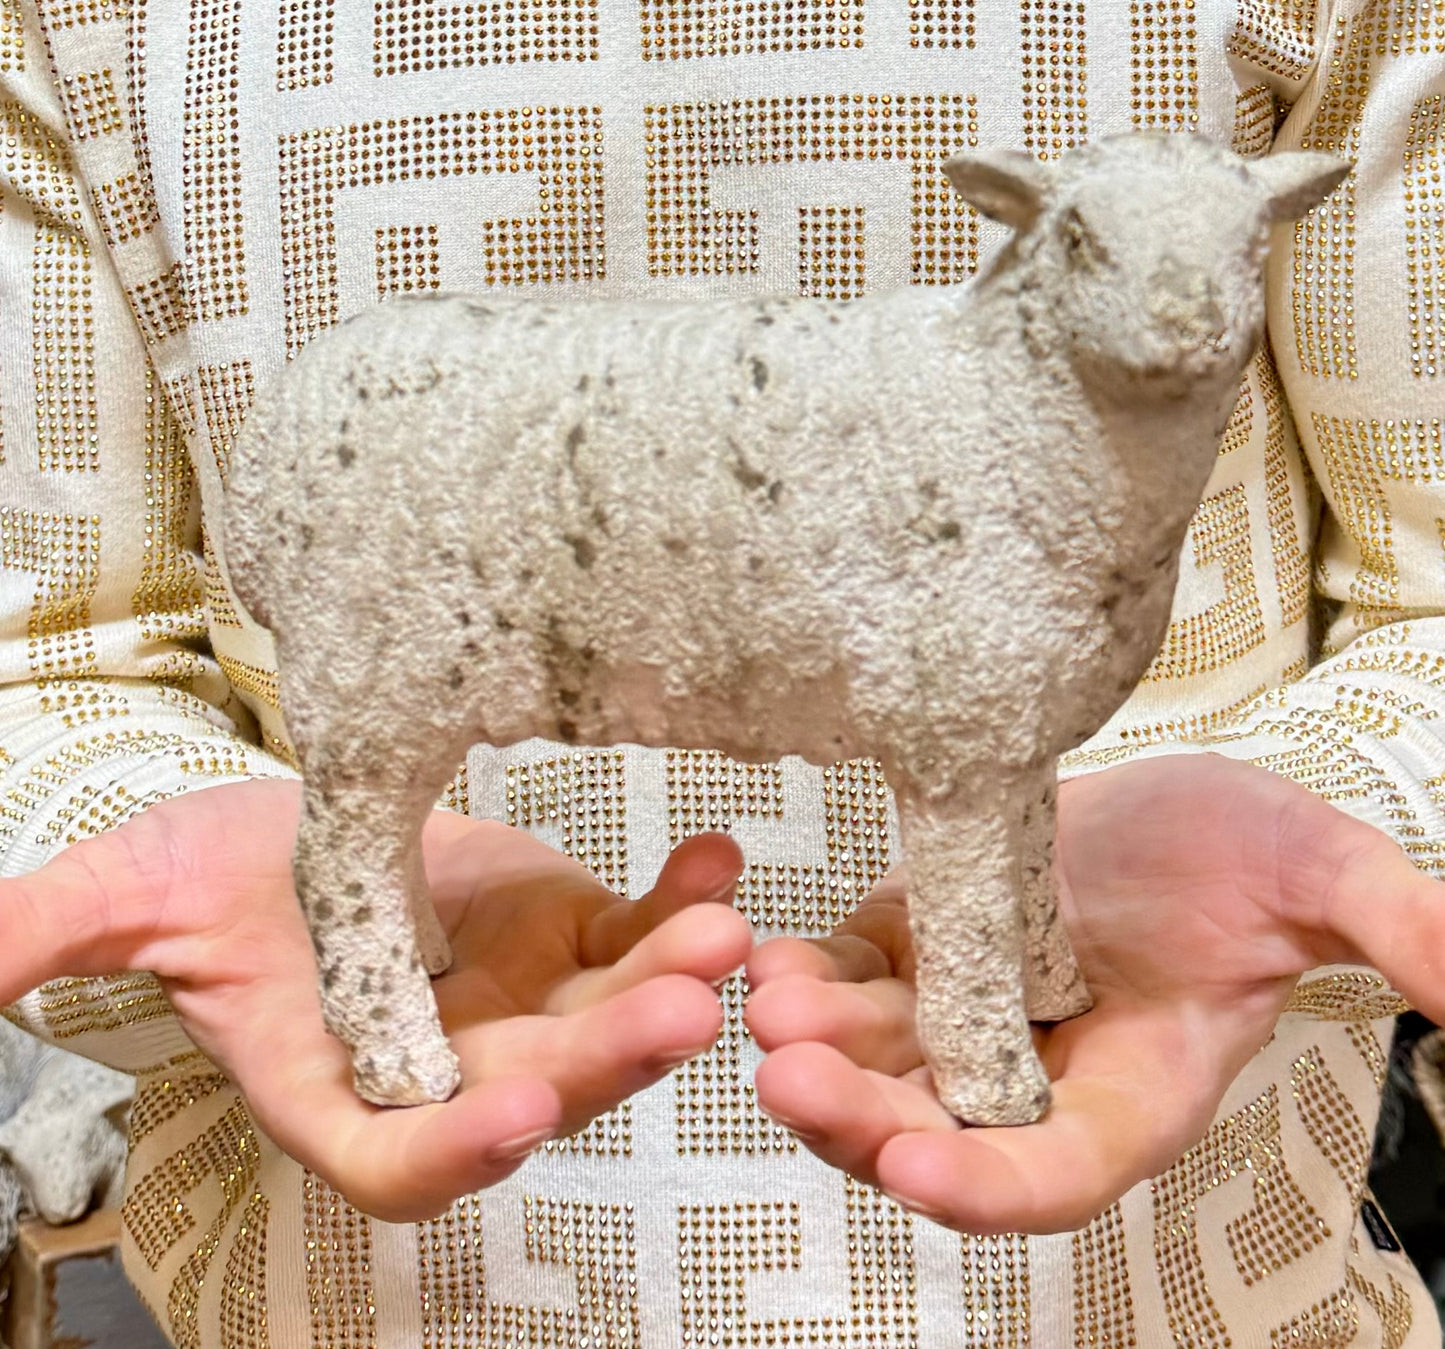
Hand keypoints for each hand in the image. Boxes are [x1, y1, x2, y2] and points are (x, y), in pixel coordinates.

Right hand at [1, 779, 749, 1221]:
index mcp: (338, 1079)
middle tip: (685, 1006)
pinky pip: (640, 929)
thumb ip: (46, 939)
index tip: (519, 1111)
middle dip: (610, 1057)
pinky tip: (717, 856)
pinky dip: (679, 900)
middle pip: (535, 1089)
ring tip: (724, 926)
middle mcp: (444, 1058)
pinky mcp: (571, 934)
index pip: (398, 1153)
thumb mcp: (129, 894)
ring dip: (672, 977)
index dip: (456, 1148)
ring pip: (610, 1014)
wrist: (297, 820)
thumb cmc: (206, 871)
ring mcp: (521, 1000)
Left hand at [745, 753, 1444, 1232]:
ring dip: (814, 1047)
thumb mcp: (1325, 878)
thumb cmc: (1253, 850)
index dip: (990, 1184)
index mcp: (1129, 1091)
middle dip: (860, 1120)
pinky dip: (808, 977)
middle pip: (933, 1133)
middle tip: (790, 1077)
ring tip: (769, 1002)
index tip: (922, 1171)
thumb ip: (1395, 931)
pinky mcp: (912, 950)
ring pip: (872, 1064)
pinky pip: (849, 982)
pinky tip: (766, 954)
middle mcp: (1031, 1072)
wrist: (1174, 799)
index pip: (1053, 1171)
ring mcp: (960, 1015)